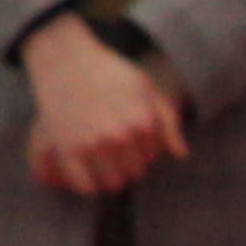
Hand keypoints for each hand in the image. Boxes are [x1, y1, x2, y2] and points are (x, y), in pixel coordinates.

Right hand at [18, 15, 187, 198]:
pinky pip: (85, 185)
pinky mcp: (68, 149)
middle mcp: (120, 135)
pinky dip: (88, 183)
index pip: (152, 157)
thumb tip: (180, 154)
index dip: (142, 148)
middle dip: (126, 161)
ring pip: (113, 183)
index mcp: (143, 122)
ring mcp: (93, 144)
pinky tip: (86, 168)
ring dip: (109, 174)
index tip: (127, 135)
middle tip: (112, 144)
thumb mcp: (145, 88)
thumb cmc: (108, 73)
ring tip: (100, 156)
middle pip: (135, 172)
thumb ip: (167, 121)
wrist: (64, 59)